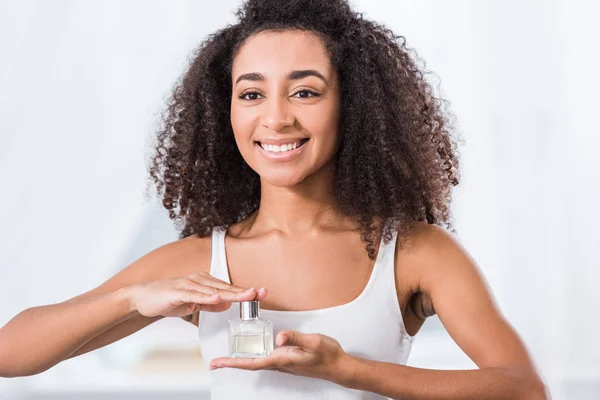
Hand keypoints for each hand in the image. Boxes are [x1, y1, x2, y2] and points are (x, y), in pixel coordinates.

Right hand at [126, 272, 266, 317]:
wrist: (142, 297)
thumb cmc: (168, 299)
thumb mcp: (192, 304)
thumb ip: (209, 304)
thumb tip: (226, 305)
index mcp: (204, 283)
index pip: (229, 288)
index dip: (245, 291)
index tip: (262, 293)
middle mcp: (199, 280)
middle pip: (226, 287)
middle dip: (244, 291)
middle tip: (261, 292)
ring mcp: (188, 284)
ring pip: (214, 290)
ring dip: (231, 293)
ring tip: (247, 296)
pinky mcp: (177, 291)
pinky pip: (195, 295)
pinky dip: (207, 297)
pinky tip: (218, 299)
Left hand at [210, 330, 351, 384]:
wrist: (339, 366)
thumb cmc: (327, 355)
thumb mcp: (314, 342)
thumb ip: (296, 338)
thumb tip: (279, 337)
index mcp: (281, 359)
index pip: (252, 363)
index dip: (233, 363)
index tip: (218, 363)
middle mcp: (279, 363)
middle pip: (250, 364)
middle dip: (232, 363)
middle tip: (215, 362)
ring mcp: (283, 362)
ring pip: (257, 361)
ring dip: (241, 359)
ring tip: (228, 356)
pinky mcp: (287, 359)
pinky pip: (266, 357)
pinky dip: (254, 354)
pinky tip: (252, 349)